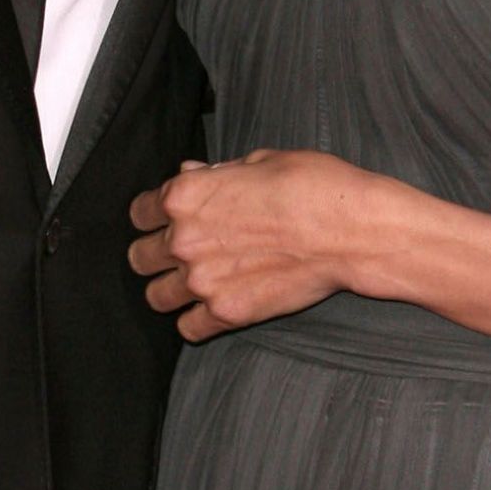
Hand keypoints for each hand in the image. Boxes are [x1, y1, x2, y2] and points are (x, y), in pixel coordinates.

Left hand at [127, 150, 375, 340]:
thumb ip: (216, 174)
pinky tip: (213, 309)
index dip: (153, 216)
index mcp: (185, 196)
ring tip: (195, 284)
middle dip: (156, 255)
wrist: (351, 230)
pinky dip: (197, 322)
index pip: (139, 213)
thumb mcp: (260, 161)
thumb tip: (191, 173)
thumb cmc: (313, 186)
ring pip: (156, 297)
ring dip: (172, 290)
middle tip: (180, 255)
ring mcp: (202, 280)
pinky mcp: (227, 313)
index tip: (166, 222)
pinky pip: (188, 328)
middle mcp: (183, 239)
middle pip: (140, 257)